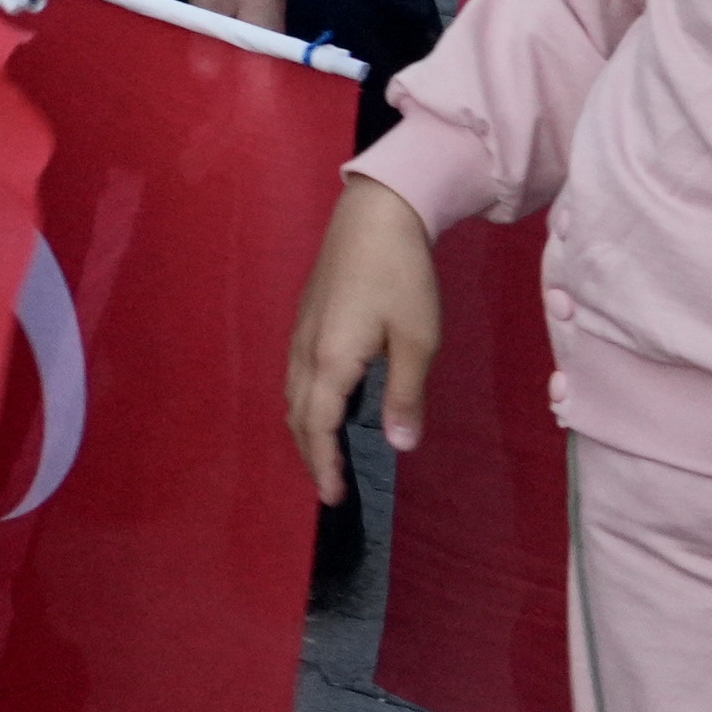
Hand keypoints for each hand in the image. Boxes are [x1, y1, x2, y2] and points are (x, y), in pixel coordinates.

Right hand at [285, 176, 443, 499]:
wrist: (376, 214)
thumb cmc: (402, 275)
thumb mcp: (418, 339)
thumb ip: (407, 395)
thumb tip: (400, 445)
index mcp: (331, 361)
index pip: (318, 426)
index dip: (324, 465)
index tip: (335, 498)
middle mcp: (306, 351)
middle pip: (297, 414)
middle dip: (311, 454)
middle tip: (331, 486)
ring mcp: (301, 332)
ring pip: (292, 394)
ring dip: (306, 429)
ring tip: (326, 453)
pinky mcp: (307, 318)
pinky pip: (296, 374)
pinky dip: (306, 403)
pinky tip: (326, 403)